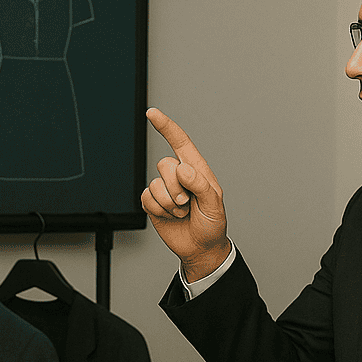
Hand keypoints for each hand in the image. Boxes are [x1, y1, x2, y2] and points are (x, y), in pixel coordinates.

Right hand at [141, 108, 230, 281]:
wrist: (200, 247)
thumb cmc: (212, 224)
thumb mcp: (214, 204)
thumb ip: (201, 184)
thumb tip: (182, 169)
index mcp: (196, 169)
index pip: (180, 142)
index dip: (166, 126)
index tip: (152, 113)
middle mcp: (178, 176)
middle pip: (164, 164)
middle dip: (176, 187)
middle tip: (188, 203)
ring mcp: (165, 189)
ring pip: (155, 184)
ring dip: (169, 203)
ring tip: (182, 212)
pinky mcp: (153, 203)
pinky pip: (146, 198)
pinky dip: (159, 210)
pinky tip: (171, 216)